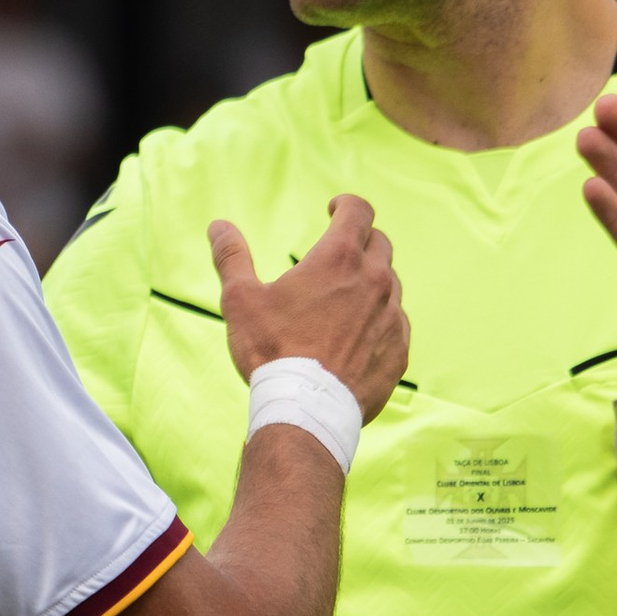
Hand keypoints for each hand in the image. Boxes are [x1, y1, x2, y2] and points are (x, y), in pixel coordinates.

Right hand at [209, 194, 407, 418]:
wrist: (306, 411)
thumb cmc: (271, 352)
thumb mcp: (241, 300)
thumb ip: (232, 257)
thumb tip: (217, 225)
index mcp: (339, 259)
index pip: (359, 211)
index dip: (347, 205)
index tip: (334, 209)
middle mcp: (374, 281)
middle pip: (379, 244)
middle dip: (360, 241)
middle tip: (339, 255)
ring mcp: (392, 315)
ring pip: (390, 284)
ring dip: (371, 282)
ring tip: (345, 300)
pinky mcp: (399, 348)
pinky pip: (396, 323)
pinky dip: (379, 320)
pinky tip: (357, 335)